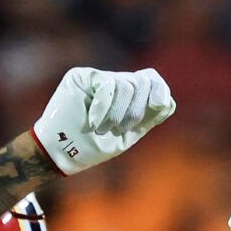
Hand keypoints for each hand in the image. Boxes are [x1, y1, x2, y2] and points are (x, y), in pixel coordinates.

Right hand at [32, 66, 174, 174]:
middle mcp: (114, 83)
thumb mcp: (126, 136)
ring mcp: (98, 78)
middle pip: (142, 81)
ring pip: (126, 85)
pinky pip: (107, 85)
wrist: (61, 153)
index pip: (151, 81)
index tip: (159, 105)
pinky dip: (104, 108)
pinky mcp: (82, 76)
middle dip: (137, 110)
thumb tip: (169, 102)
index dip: (160, 90)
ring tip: (102, 130)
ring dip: (118, 114)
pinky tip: (94, 122)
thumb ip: (147, 119)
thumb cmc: (91, 148)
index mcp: (128, 97)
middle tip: (119, 130)